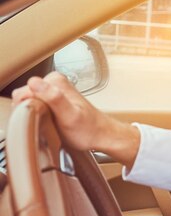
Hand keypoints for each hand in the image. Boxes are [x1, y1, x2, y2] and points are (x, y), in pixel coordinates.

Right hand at [11, 72, 139, 167]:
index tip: (41, 118)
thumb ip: (53, 98)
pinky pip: (35, 106)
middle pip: (24, 97)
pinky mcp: (53, 99)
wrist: (102, 135)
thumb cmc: (88, 129)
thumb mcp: (69, 115)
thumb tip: (34, 82)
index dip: (26, 109)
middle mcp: (54, 82)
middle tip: (47, 122)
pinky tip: (50, 122)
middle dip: (30, 112)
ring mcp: (53, 90)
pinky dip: (39, 116)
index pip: (23, 92)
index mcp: (55, 81)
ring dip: (34, 114)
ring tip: (50, 123)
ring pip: (28, 102)